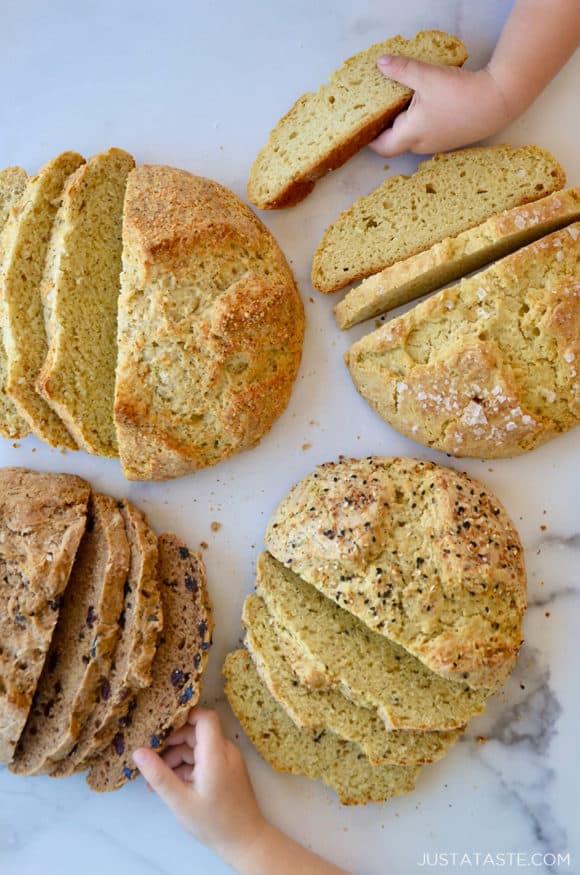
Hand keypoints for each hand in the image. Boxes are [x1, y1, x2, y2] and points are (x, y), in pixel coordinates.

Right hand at [132, 708, 267, 865]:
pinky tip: (172, 783)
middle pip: (196, 733)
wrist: (245, 841)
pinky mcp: (227, 769)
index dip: (184, 715)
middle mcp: (225, 751)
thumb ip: (159, 775)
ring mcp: (228, 760)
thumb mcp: (180, 801)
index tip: (161, 726)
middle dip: (172, 744)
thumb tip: (138, 752)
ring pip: (198, 747)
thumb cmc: (214, 822)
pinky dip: (189, 766)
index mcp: (216, 753)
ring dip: (177, 758)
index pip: (204, 717)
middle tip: (151, 759)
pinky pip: (205, 758)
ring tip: (156, 779)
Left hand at [369, 55, 510, 156]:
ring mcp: (437, 144)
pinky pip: (427, 133)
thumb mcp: (427, 76)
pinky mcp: (450, 138)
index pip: (381, 147)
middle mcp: (421, 145)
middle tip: (379, 108)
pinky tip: (424, 104)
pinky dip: (420, 122)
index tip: (363, 126)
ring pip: (412, 137)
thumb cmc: (462, 93)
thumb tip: (381, 63)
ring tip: (401, 102)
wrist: (499, 101)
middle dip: (386, 127)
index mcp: (411, 135)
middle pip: (395, 141)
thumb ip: (401, 70)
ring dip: (404, 123)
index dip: (369, 138)